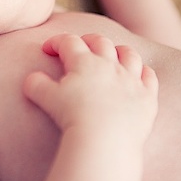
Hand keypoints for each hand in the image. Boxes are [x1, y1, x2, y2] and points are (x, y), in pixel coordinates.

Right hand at [23, 34, 158, 142]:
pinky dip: (144, 72)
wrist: (105, 140)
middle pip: (100, 42)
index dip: (56, 42)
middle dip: (88, 40)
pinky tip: (139, 75)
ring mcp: (131, 80)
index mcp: (84, 62)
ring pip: (129, 54)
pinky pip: (149, 77)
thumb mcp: (47, 99)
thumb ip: (36, 85)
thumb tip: (31, 79)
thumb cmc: (73, 117)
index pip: (69, 42)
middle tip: (80, 46)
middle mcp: (110, 65)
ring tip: (113, 55)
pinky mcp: (147, 97)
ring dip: (119, 51)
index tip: (48, 49)